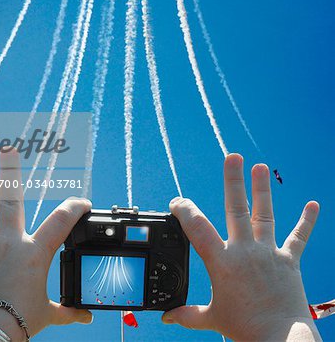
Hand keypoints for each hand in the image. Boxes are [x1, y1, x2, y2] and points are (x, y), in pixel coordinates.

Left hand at [0, 148, 92, 340]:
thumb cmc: (18, 324)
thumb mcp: (48, 315)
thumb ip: (69, 312)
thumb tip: (87, 318)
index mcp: (35, 253)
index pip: (62, 221)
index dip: (76, 207)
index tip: (83, 202)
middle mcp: (9, 242)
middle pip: (13, 198)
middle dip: (11, 171)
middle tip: (9, 149)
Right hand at [162, 153, 321, 341]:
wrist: (280, 341)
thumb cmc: (244, 329)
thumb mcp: (211, 319)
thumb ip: (187, 315)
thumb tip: (166, 317)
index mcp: (222, 262)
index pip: (197, 228)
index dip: (184, 210)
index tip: (177, 201)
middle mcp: (245, 251)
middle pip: (236, 209)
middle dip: (233, 181)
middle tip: (232, 157)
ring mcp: (268, 253)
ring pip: (263, 215)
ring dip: (261, 190)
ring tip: (260, 166)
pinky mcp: (288, 261)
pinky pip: (298, 238)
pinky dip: (307, 222)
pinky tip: (314, 204)